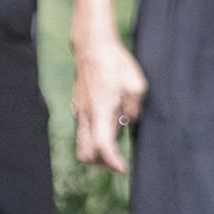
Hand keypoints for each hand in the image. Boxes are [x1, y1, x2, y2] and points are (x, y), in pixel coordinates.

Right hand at [73, 35, 148, 172]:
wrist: (93, 46)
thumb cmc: (115, 64)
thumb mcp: (136, 86)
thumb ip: (134, 110)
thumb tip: (129, 122)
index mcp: (100, 112)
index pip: (102, 148)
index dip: (112, 162)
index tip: (123, 168)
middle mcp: (86, 115)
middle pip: (85, 154)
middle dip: (101, 164)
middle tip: (117, 162)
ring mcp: (79, 111)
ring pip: (82, 143)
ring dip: (97, 150)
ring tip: (115, 140)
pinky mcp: (78, 106)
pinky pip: (83, 129)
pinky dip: (94, 135)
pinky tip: (109, 124)